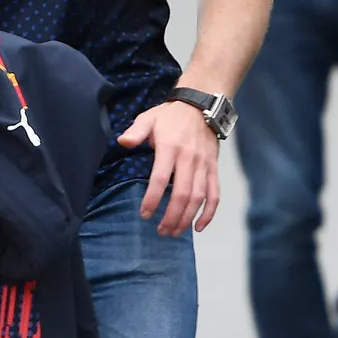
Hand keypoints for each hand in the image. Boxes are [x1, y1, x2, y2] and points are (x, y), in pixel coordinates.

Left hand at [118, 99, 224, 237]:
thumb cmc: (171, 115)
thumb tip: (123, 142)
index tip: (145, 214)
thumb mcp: (149, 118)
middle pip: (182, 194)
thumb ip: (135, 132)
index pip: (161, 178)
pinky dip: (209, 212)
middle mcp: (189, 159)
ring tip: (174, 232)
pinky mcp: (213, 169)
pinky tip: (199, 226)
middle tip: (161, 231)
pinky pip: (215, 194)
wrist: (202, 106)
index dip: (153, 199)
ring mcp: (203, 165)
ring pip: (198, 198)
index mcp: (170, 148)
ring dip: (187, 218)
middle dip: (172, 216)